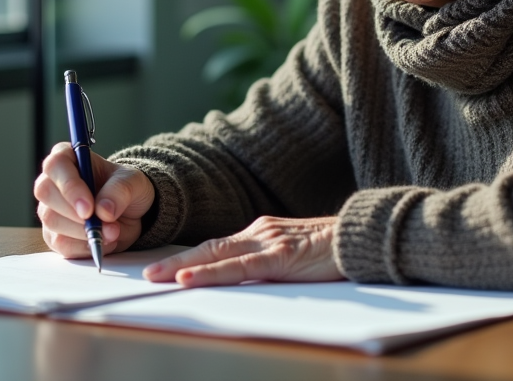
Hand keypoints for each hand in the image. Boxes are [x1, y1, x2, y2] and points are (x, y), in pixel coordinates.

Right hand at [34, 142, 154, 258]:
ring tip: (112, 231)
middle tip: (102, 223)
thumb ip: (119, 191)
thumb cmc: (125, 188)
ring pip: (52, 221)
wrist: (130, 212)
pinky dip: (83, 248)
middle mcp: (53, 182)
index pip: (55, 166)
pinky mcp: (55, 234)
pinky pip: (60, 244)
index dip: (69, 186)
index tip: (88, 208)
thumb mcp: (132, 182)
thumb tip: (103, 211)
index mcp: (68, 158)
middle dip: (74, 213)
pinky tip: (102, 242)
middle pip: (46, 193)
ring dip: (83, 232)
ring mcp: (50, 208)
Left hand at [143, 216, 342, 286]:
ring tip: (156, 276)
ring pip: (217, 255)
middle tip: (146, 273)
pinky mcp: (281, 257)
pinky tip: (189, 278)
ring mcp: (269, 242)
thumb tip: (246, 281)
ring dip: (182, 266)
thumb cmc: (335, 251)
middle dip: (174, 261)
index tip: (163, 268)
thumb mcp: (296, 256)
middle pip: (208, 248)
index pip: (217, 246)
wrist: (366, 237)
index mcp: (262, 233)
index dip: (188, 257)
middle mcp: (260, 232)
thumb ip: (270, 264)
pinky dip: (211, 273)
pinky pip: (239, 267)